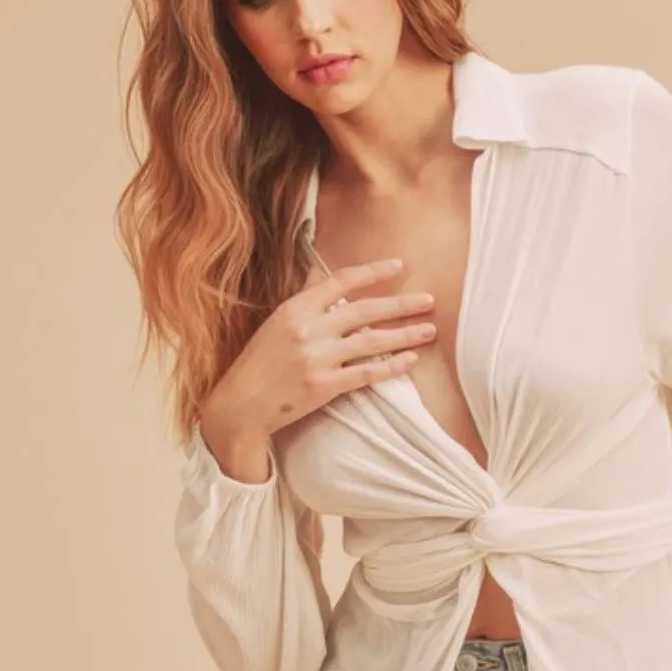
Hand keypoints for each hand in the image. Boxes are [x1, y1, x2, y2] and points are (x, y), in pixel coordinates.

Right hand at [206, 257, 436, 440]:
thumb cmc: (259, 362)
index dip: (373, 272)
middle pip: (364, 310)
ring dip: (404, 335)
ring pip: (371, 342)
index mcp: (295, 308)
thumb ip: (303, 297)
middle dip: (401, 305)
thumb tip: (317, 272)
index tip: (399, 266)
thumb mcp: (276, 322)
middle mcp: (308, 329)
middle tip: (428, 301)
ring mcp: (317, 358)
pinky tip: (411, 360)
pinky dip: (391, 366)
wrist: (242, 404)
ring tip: (429, 330)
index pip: (341, 281)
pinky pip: (366, 373)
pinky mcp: (324, 386)